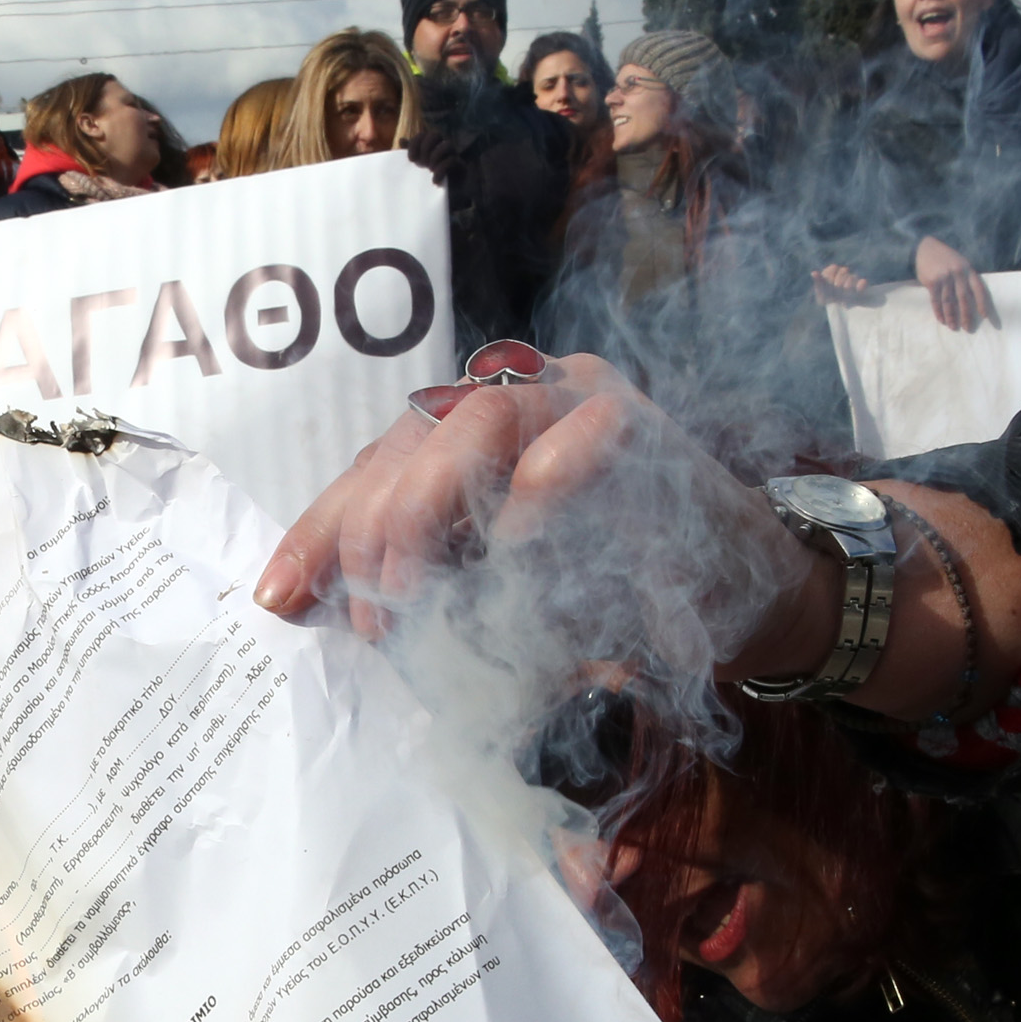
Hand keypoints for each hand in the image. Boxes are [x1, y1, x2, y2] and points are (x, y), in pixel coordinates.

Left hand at [252, 352, 786, 649]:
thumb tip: (321, 617)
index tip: (281, 597)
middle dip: (373, 528)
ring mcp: (581, 402)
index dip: (322, 528)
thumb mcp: (499, 609)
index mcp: (470, 439)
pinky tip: (517, 550)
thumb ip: (427, 599)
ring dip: (433, 506)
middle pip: (412, 434)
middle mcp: (518, 403)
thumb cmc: (611, 604)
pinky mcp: (647, 424)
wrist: (739, 605)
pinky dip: (541, 487)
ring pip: (480, 416)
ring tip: (422, 593)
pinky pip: (585, 432)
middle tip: (375, 619)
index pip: (377, 465)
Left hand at [809, 263, 872, 303]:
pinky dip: (860, 285)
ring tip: (844, 295)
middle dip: (838, 281)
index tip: (828, 283)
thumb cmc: (828, 298)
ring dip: (847, 285)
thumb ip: (818, 282)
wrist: (839, 309)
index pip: (833, 268)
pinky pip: (863, 282)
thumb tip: (813, 272)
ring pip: (851, 277)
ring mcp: (853, 279)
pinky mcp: (861, 286)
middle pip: (843, 271)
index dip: (830, 275)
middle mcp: (844, 274)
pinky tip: (858, 291)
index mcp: (833, 272)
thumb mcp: (821, 292)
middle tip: (836, 289)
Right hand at [914, 236, 993, 330]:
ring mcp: (944, 278)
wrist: (925, 247)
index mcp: (968, 269)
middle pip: (964, 298)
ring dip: (951, 317)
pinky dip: (939, 312)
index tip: (984, 316)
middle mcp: (958, 274)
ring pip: (949, 302)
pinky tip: (942, 320)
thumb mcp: (960, 263)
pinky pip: (936, 301)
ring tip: (953, 327)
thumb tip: (970, 298)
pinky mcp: (932, 282)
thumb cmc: (945, 257)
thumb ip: (965, 277)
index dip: (982, 303)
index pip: (979, 289)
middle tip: (968, 328)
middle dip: (966, 315)